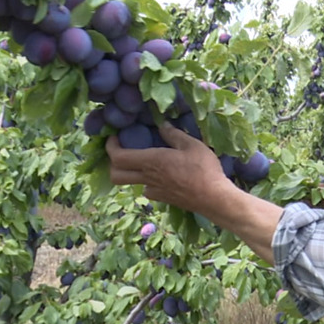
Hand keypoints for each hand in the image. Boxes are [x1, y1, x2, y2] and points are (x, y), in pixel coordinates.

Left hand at [106, 123, 232, 214]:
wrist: (213, 198)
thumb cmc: (204, 169)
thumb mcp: (192, 145)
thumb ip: (173, 134)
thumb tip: (161, 125)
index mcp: (152, 161)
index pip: (118, 157)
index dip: (110, 147)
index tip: (114, 138)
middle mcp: (148, 177)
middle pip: (116, 175)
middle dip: (113, 164)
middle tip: (122, 152)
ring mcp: (154, 191)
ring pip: (131, 183)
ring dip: (131, 173)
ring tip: (143, 162)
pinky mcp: (163, 199)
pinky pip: (148, 190)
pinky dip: (148, 182)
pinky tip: (161, 176)